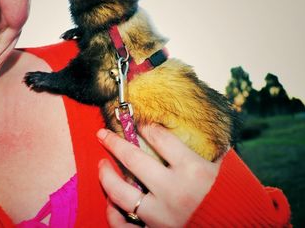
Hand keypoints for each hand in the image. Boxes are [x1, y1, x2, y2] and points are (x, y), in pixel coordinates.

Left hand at [97, 124, 222, 227]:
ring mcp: (162, 215)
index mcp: (193, 170)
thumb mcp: (223, 168)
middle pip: (133, 159)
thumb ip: (209, 149)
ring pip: (121, 193)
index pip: (160, 138)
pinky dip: (113, 214)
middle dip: (114, 142)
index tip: (138, 124)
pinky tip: (110, 202)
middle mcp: (174, 191)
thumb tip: (202, 127)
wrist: (239, 227)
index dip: (146, 127)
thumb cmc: (231, 196)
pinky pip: (123, 226)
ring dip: (106, 176)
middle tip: (103, 134)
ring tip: (102, 164)